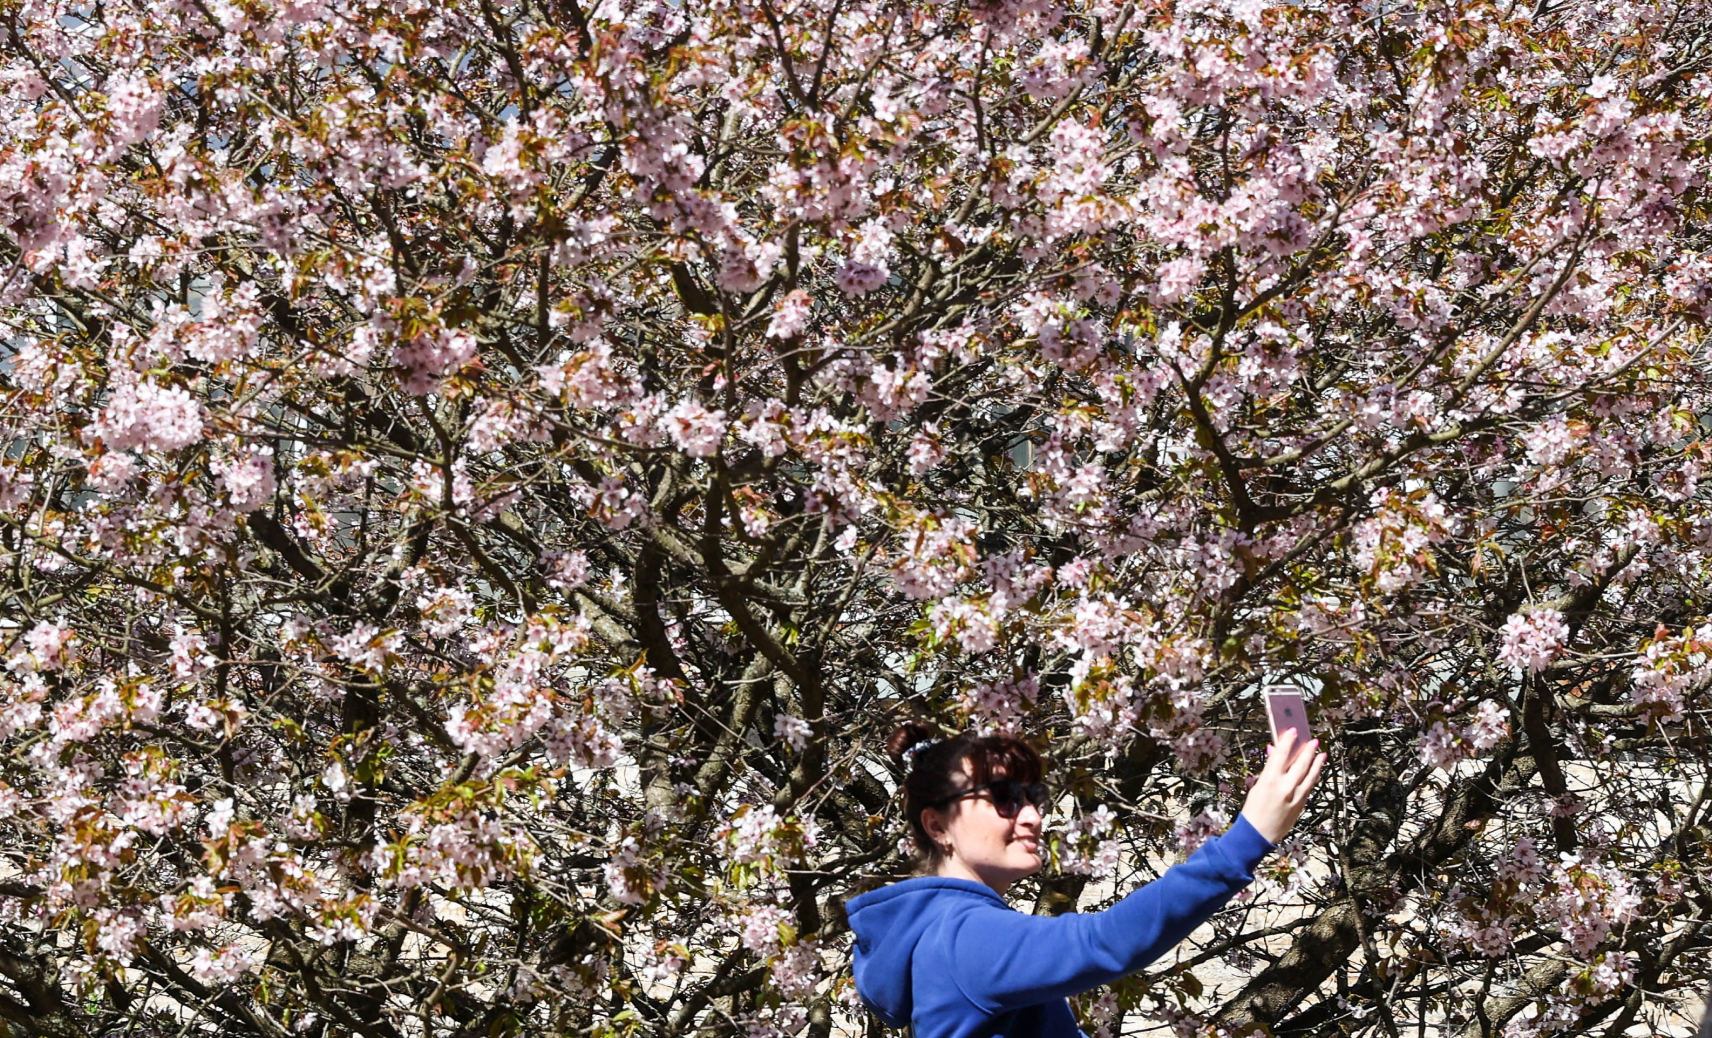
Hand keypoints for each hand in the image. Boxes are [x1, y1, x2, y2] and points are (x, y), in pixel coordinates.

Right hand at [1239, 729, 1325, 843]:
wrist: (1258, 834)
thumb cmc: (1253, 809)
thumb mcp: (1257, 786)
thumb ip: (1269, 769)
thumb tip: (1276, 753)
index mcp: (1270, 779)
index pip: (1282, 754)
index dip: (1288, 741)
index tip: (1293, 731)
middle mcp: (1285, 786)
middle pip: (1300, 763)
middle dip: (1308, 751)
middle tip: (1313, 741)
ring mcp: (1295, 796)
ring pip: (1310, 775)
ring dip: (1316, 763)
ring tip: (1321, 754)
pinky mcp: (1301, 804)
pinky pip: (1310, 786)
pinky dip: (1314, 776)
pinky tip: (1316, 771)